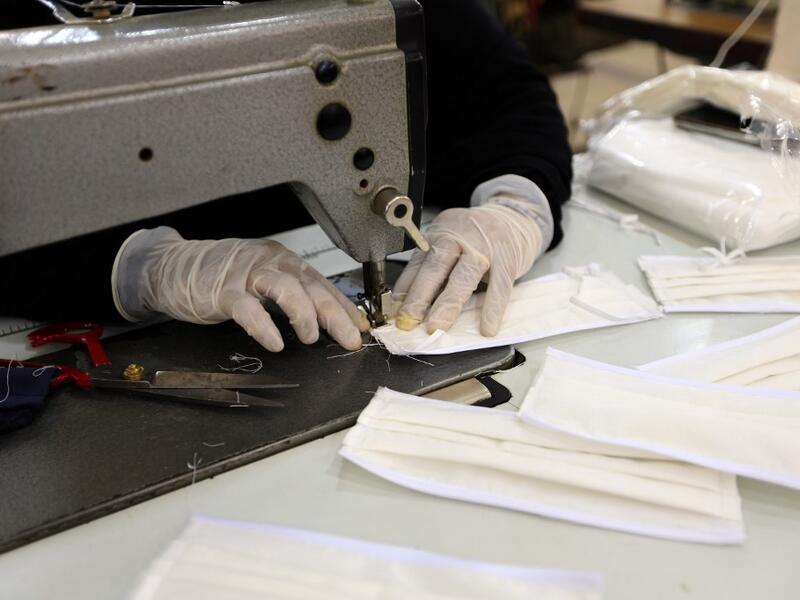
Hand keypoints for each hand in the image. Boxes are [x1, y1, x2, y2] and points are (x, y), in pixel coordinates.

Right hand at [113, 228, 368, 351]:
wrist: (174, 266)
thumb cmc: (223, 277)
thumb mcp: (264, 281)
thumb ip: (293, 296)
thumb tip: (328, 320)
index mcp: (284, 261)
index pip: (321, 283)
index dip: (344, 307)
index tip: (361, 329)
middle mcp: (270, 262)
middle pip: (310, 286)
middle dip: (334, 314)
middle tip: (350, 339)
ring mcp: (246, 275)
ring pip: (284, 288)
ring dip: (303, 314)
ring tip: (311, 338)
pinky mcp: (223, 292)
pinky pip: (248, 308)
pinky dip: (264, 326)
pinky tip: (275, 342)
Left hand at [393, 204, 542, 336]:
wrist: (515, 217)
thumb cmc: (478, 237)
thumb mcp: (450, 245)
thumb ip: (433, 269)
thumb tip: (409, 302)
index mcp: (440, 234)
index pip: (417, 263)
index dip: (405, 289)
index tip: (395, 312)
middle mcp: (459, 237)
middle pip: (435, 267)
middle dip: (420, 297)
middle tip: (409, 321)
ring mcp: (484, 246)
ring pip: (463, 277)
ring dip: (448, 304)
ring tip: (437, 326)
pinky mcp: (507, 257)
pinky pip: (500, 286)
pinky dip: (493, 308)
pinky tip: (487, 327)